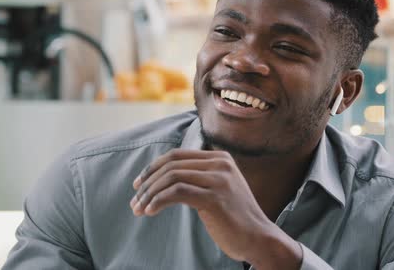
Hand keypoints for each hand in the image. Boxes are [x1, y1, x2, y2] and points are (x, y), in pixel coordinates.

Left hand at [129, 149, 277, 262]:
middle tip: (135, 201)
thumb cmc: (235, 218)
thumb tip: (163, 177)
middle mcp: (220, 164)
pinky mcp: (214, 198)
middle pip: (171, 166)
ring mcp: (218, 180)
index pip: (177, 156)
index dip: (153, 168)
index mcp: (220, 158)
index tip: (139, 184)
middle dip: (147, 183)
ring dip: (149, 194)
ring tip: (139, 209)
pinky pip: (177, 193)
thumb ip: (199, 177)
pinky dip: (158, 201)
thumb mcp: (219, 188)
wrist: (259, 238)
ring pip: (171, 178)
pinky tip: (150, 212)